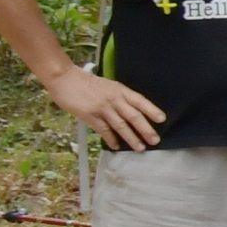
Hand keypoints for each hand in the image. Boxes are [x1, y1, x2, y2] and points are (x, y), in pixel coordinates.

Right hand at [40, 61, 168, 150]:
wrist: (64, 78)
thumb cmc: (86, 82)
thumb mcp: (108, 85)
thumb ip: (119, 97)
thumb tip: (131, 110)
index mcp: (120, 90)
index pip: (140, 100)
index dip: (151, 110)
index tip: (162, 119)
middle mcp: (114, 99)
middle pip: (134, 116)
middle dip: (146, 130)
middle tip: (155, 140)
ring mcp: (102, 108)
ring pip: (121, 125)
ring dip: (131, 138)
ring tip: (140, 148)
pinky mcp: (90, 116)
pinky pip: (104, 130)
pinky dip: (111, 139)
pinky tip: (116, 146)